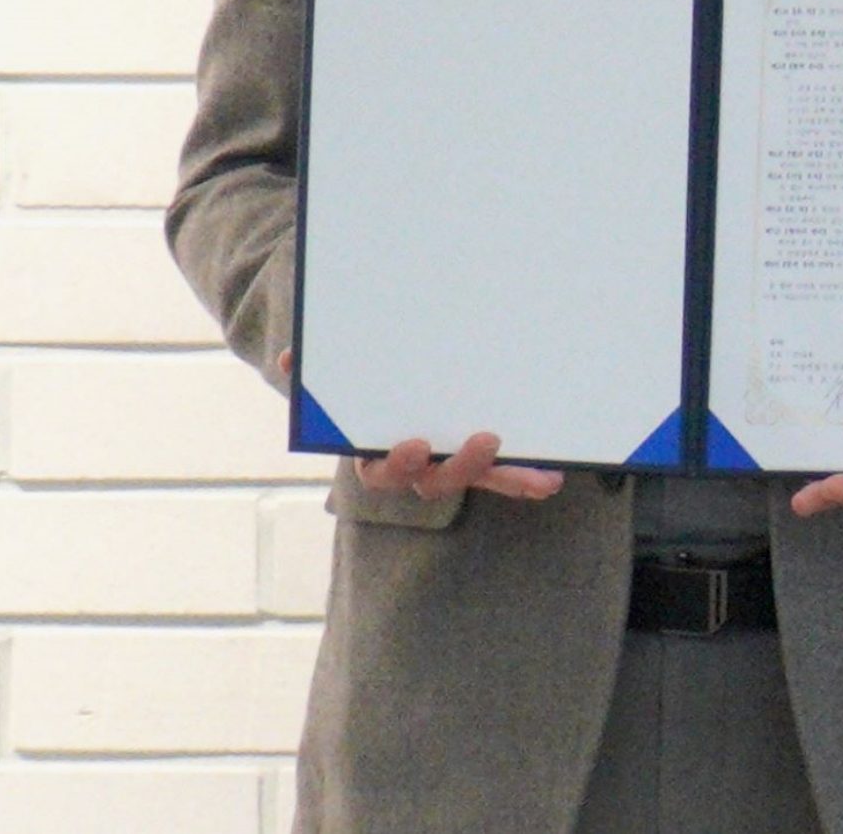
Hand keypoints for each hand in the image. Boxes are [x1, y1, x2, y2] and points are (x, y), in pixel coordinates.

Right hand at [272, 352, 561, 502]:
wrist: (387, 391)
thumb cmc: (364, 386)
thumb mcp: (345, 378)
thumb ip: (320, 371)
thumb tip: (290, 361)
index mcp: (376, 453)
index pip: (381, 468)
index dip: (399, 460)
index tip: (417, 444)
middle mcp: (416, 467)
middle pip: (435, 480)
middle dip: (461, 465)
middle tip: (487, 440)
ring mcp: (450, 465)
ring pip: (477, 479)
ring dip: (507, 477)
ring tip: (543, 475)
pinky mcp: (480, 461)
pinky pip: (504, 475)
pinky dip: (525, 480)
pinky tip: (552, 481)